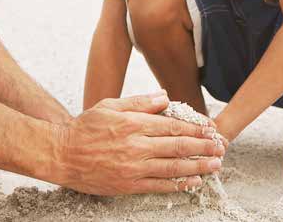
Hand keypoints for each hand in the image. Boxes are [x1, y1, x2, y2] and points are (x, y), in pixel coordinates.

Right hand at [53, 92, 224, 194]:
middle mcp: (136, 146)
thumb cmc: (85, 127)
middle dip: (203, 147)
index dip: (195, 129)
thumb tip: (165, 97)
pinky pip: (159, 185)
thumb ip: (139, 102)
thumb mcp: (110, 105)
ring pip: (173, 167)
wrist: (62, 154)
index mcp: (133, 124)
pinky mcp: (128, 184)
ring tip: (215, 165)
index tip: (211, 129)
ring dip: (198, 167)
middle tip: (220, 147)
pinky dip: (178, 184)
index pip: (173, 126)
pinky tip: (192, 181)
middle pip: (178, 147)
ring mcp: (133, 167)